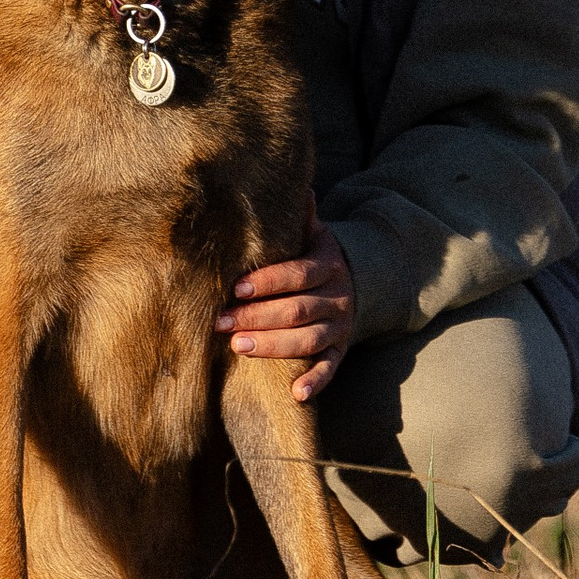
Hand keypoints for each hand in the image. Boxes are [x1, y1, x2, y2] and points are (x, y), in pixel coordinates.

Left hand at [217, 206, 356, 401]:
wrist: (357, 282)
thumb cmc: (316, 257)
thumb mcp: (313, 234)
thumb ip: (302, 217)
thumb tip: (298, 185)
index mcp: (328, 264)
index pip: (297, 274)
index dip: (267, 282)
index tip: (235, 288)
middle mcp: (338, 296)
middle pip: (298, 310)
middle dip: (258, 317)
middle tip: (221, 322)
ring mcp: (341, 326)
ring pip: (310, 340)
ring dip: (274, 346)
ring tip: (239, 347)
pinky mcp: (342, 350)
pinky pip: (331, 368)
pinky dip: (316, 381)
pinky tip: (296, 393)